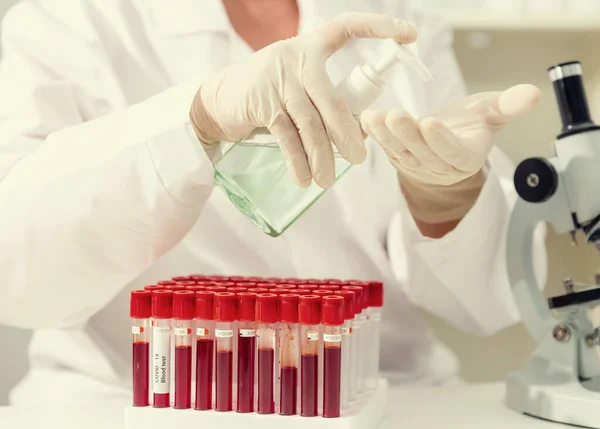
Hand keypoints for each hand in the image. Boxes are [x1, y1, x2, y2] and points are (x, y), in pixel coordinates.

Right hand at [190, 12, 417, 187]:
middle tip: (359, 159)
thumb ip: (323, 97)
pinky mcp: (264, 103)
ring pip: (311, 123)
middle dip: (347, 133)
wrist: (220, 100)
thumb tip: (357, 131)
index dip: (378, 27)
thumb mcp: (297, 83)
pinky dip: (298, 161)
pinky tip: (304, 179)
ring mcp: (279, 79)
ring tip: (328, 181)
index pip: (348, 26)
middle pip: (332, 100)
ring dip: (322, 157)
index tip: (409, 35)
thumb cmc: (268, 94)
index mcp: (311, 46)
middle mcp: (297, 57)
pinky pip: (288, 137)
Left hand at [361, 84, 540, 185]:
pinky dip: (375, 135)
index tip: (429, 122)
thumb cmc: (471, 125)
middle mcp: (439, 168)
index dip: (441, 140)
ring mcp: (417, 166)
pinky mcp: (399, 160)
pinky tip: (366, 119)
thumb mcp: (490, 113)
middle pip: (422, 153)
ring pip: (400, 152)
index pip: (453, 152)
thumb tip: (532, 94)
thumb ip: (507, 106)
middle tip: (394, 116)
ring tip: (373, 117)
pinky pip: (386, 148)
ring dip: (385, 136)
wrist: (450, 138)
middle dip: (407, 135)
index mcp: (464, 159)